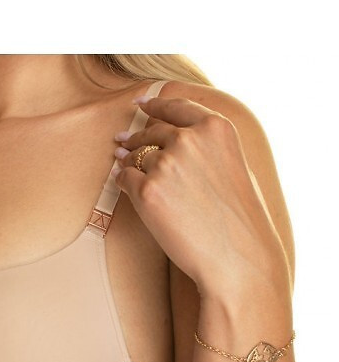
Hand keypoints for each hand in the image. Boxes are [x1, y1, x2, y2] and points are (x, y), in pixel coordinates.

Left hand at [113, 94, 286, 298]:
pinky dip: (123, 181)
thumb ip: (207, 148)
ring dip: (128, 160)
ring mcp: (165, 164)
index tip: (141, 103)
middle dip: (136, 135)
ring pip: (135, 156)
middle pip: (152, 130)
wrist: (236, 258)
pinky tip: (122, 184)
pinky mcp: (146, 191)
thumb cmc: (240, 220)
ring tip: (122, 162)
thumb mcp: (234, 167)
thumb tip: (172, 140)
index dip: (155, 104)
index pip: (177, 106)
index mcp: (216, 128)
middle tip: (123, 140)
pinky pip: (124, 179)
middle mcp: (189, 140)